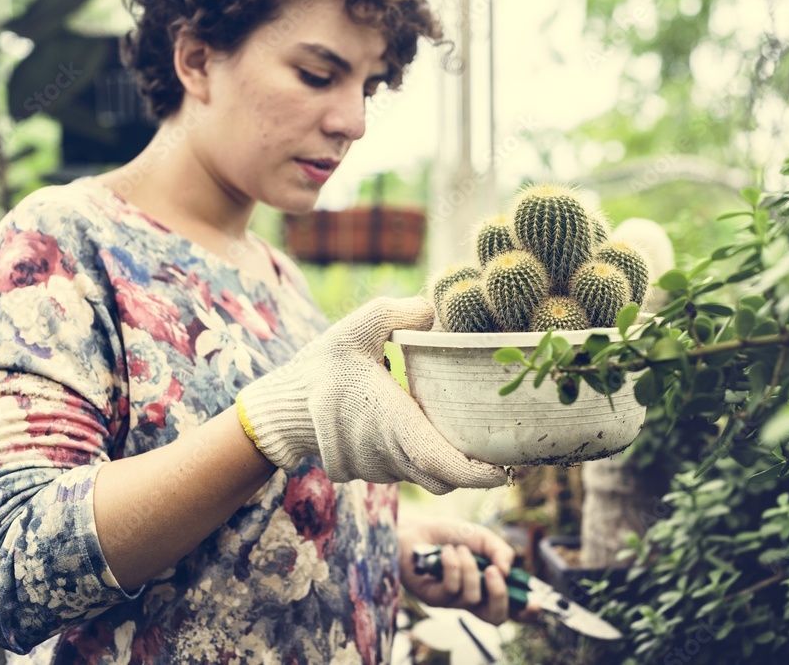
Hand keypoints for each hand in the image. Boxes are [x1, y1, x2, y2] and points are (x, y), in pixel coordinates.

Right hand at [236, 297, 508, 493]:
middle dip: (468, 468)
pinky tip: (410, 427)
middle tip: (492, 444)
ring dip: (437, 459)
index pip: (441, 463)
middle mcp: (384, 454)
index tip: (506, 470)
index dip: (477, 474)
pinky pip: (400, 472)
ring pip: (422, 476)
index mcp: (389, 422)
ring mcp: (372, 469)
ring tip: (447, 428)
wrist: (282, 403)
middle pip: (441, 478)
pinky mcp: (363, 474)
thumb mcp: (358, 327)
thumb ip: (399, 314)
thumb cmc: (323, 364)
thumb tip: (435, 311)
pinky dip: (412, 458)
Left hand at [397, 516, 541, 625]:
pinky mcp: (432, 598)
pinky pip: (451, 589)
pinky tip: (446, 552)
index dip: (526, 612)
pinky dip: (452, 566)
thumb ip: (499, 551)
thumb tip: (505, 571)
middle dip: (500, 595)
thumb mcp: (481, 537)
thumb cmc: (448, 535)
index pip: (511, 608)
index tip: (535, 603)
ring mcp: (452, 601)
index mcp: (487, 586)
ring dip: (469, 568)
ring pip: (472, 597)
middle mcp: (471, 598)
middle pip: (495, 617)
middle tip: (493, 571)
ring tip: (459, 549)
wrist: (416, 528)